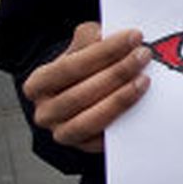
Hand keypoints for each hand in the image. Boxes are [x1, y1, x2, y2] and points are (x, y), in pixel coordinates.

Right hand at [22, 22, 150, 151]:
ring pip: (90, 120)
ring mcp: (62, 133)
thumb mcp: (79, 49)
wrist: (81, 98)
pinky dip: (122, 123)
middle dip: (117, 73)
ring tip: (144, 80)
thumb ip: (88, 39)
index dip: (104, 51)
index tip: (134, 37)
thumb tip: (102, 35)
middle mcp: (45, 112)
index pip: (70, 66)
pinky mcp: (84, 148)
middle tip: (144, 56)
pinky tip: (141, 107)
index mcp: (38, 84)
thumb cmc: (82, 69)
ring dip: (120, 99)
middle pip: (81, 94)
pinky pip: (104, 140)